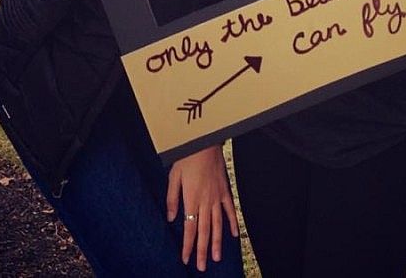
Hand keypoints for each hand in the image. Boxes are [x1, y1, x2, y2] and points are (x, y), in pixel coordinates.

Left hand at [166, 145, 238, 271]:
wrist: (205, 140)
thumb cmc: (187, 156)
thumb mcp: (174, 176)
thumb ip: (173, 198)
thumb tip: (172, 218)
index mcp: (191, 198)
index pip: (189, 228)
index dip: (187, 245)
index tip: (185, 259)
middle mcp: (205, 201)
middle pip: (204, 230)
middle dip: (202, 250)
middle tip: (203, 266)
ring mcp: (217, 196)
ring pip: (217, 224)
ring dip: (217, 242)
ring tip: (216, 257)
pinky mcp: (225, 190)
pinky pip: (229, 209)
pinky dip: (231, 222)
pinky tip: (233, 235)